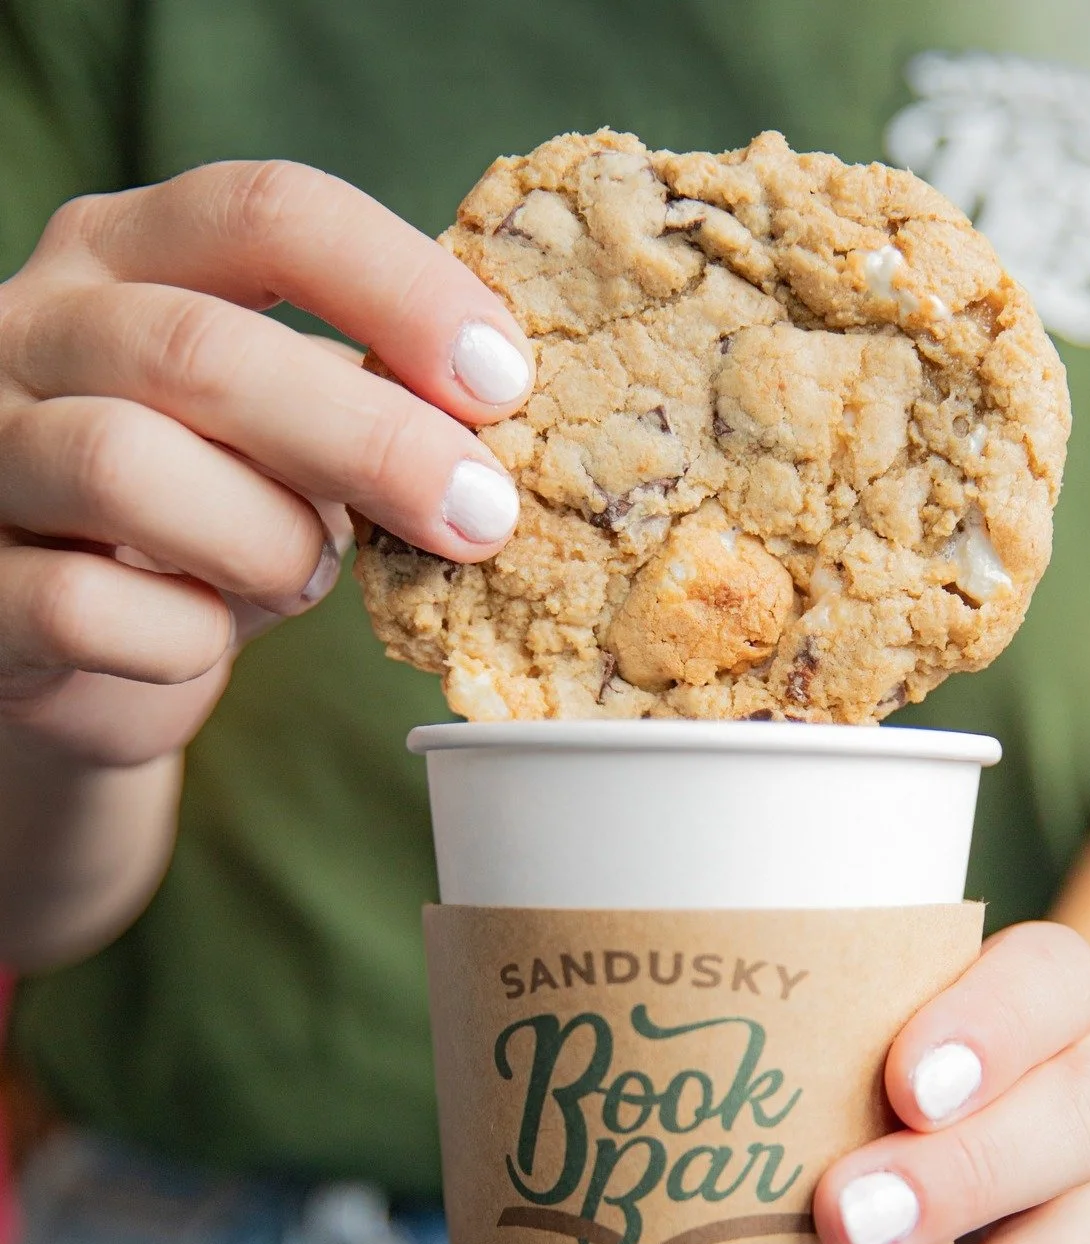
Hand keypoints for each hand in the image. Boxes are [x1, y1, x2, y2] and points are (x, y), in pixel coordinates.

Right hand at [0, 160, 532, 765]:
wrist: (77, 648)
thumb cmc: (207, 514)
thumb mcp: (285, 432)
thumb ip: (361, 399)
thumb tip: (498, 427)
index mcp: (127, 253)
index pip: (268, 213)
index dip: (402, 290)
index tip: (505, 384)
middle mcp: (32, 327)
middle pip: (202, 349)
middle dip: (372, 440)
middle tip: (479, 516)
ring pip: (124, 467)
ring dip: (265, 541)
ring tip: (305, 574)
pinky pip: (84, 609)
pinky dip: (183, 641)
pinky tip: (206, 638)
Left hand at [807, 922, 1089, 1243]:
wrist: (1047, 1135)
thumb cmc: (921, 1057)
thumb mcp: (888, 1011)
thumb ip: (817, 1026)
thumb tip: (649, 1075)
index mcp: (1054, 1001)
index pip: (1049, 983)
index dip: (990, 1030)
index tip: (905, 1081)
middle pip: (1072, 1127)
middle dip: (955, 1183)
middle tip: (842, 1223)